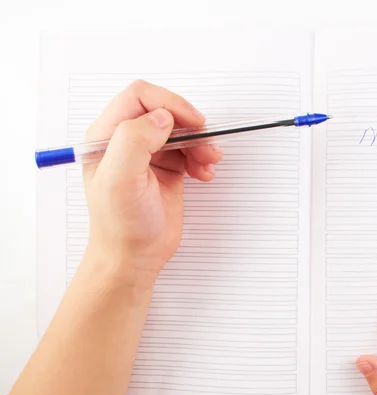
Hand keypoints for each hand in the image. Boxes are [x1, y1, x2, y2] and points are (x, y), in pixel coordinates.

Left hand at [82, 80, 221, 287]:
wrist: (135, 257)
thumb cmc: (121, 225)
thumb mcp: (120, 180)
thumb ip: (135, 140)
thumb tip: (162, 118)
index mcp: (107, 136)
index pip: (139, 97)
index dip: (169, 103)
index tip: (191, 123)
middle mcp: (127, 141)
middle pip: (165, 111)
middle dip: (190, 125)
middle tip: (205, 145)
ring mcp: (149, 155)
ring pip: (181, 131)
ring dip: (200, 143)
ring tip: (209, 162)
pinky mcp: (167, 169)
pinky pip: (189, 151)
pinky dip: (202, 159)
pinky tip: (205, 174)